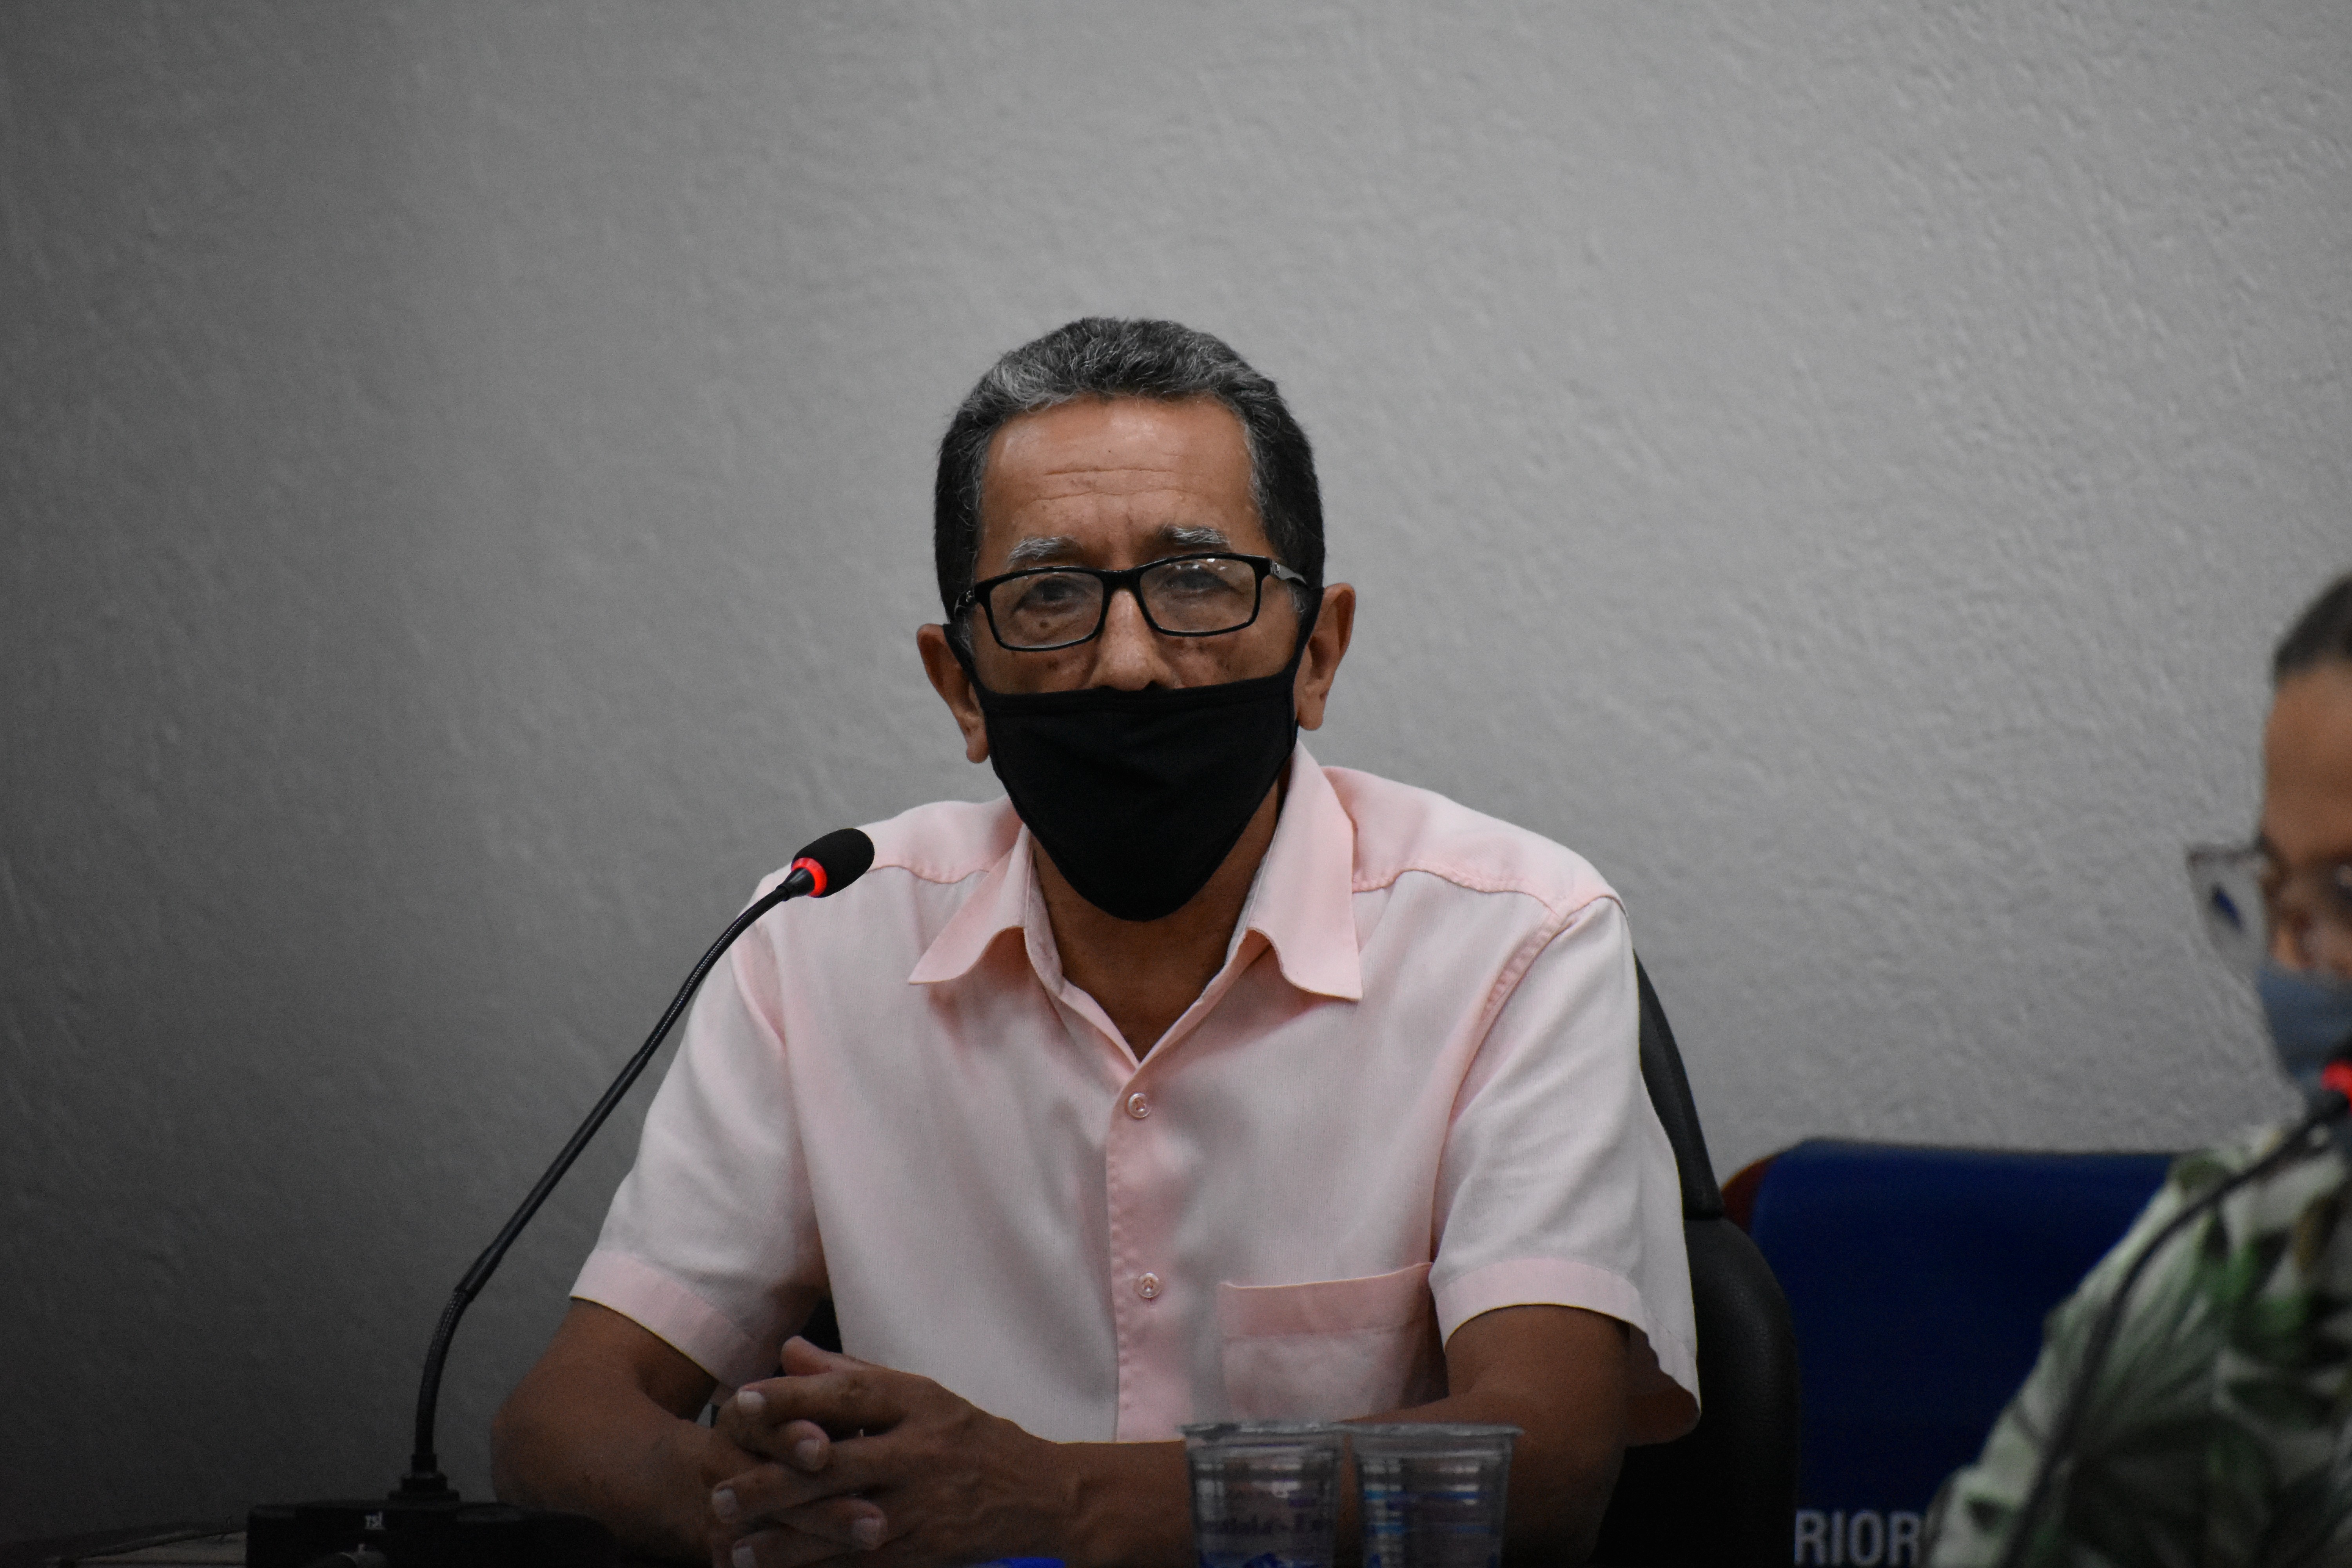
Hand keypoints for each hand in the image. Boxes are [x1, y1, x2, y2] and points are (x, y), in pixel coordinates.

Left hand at [707, 1337, 1066, 1567]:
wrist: (1036, 1492)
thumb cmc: (965, 1436)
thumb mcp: (918, 1392)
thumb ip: (850, 1372)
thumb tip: (788, 1350)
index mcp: (916, 1400)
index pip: (849, 1391)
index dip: (794, 1397)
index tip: (742, 1403)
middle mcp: (919, 1449)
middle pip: (836, 1464)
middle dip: (772, 1482)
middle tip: (720, 1494)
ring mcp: (922, 1503)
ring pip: (841, 1523)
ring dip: (784, 1539)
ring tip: (734, 1547)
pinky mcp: (925, 1549)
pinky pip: (861, 1562)